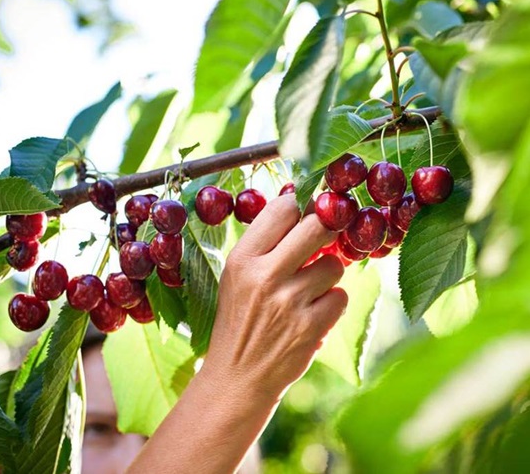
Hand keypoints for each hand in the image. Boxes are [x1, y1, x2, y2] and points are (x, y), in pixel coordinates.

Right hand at [203, 194, 347, 399]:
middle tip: (320, 241)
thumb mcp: (236, 276)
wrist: (238, 376)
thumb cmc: (239, 318)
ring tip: (309, 288)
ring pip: (334, 264)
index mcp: (242, 259)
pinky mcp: (311, 327)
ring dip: (328, 273)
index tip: (304, 216)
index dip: (299, 209)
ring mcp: (289, 302)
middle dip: (324, 231)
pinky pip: (341, 296)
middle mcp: (264, 276)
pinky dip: (332, 303)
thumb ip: (264, 243)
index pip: (282, 210)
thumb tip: (297, 202)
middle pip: (317, 227)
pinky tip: (313, 313)